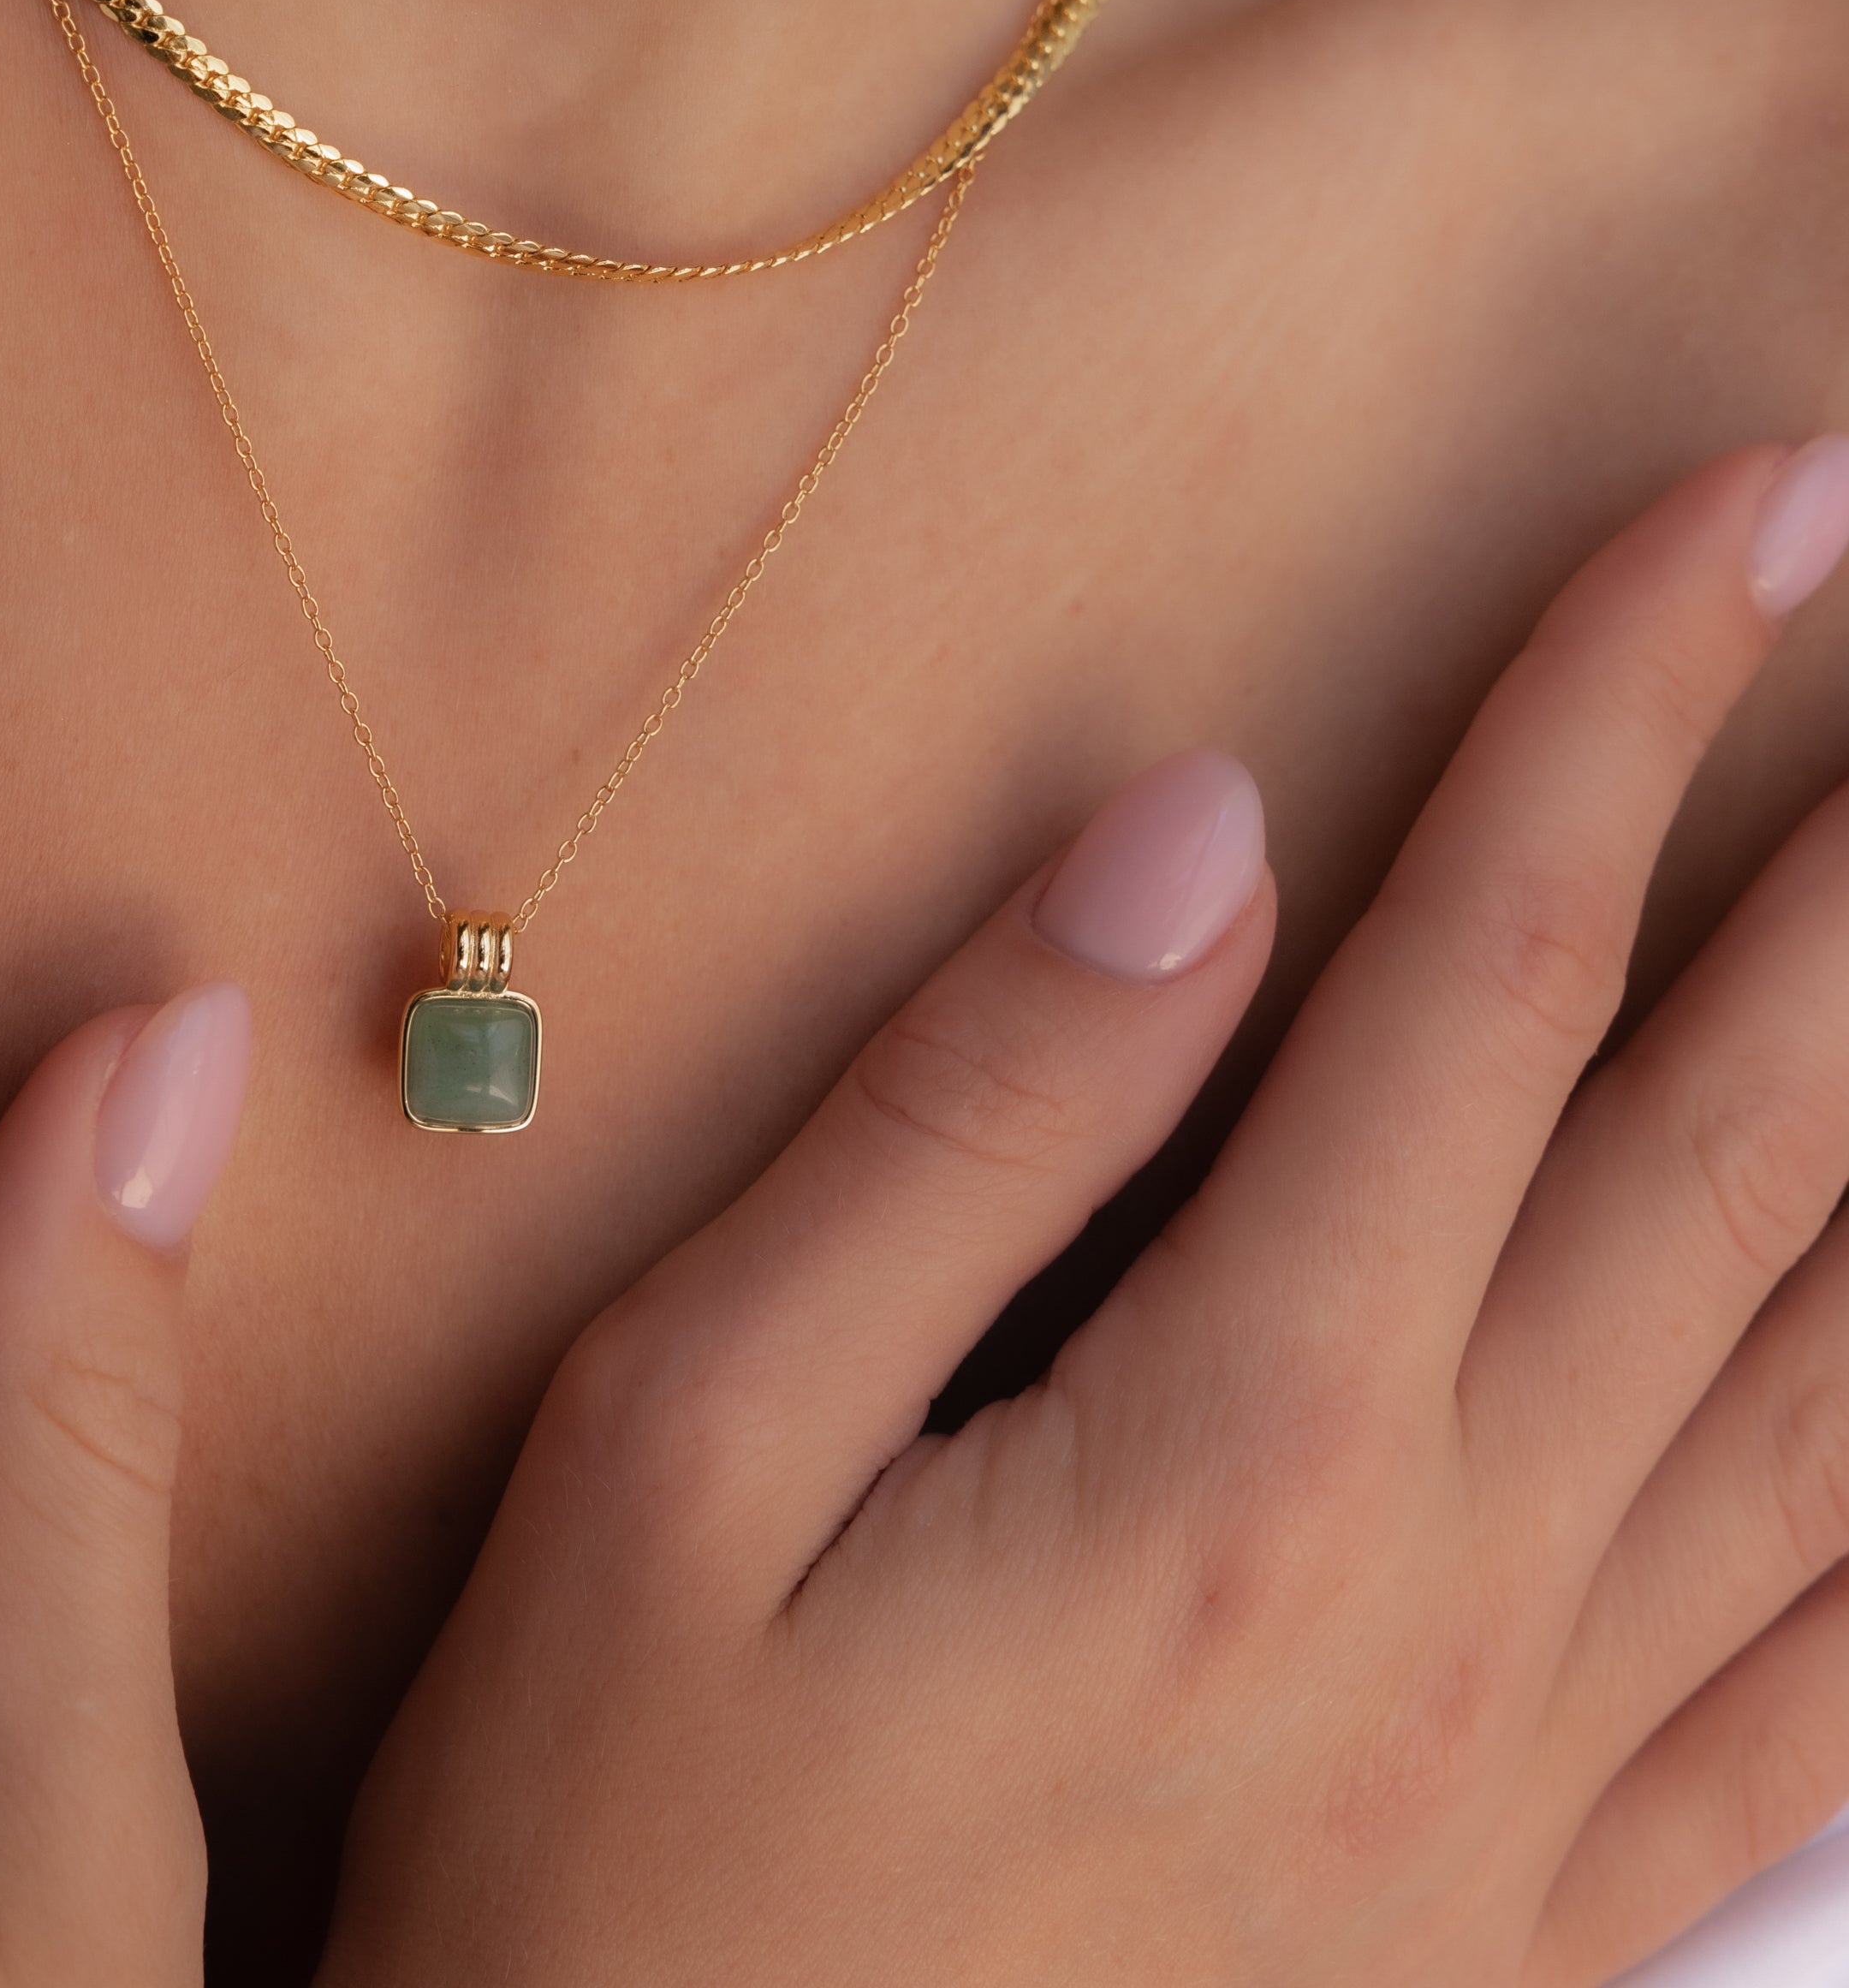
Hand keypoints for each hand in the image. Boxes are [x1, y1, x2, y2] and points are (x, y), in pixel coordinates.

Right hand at [323, 439, 1848, 1987]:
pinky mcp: (1532, 1927)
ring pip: (1844, 1392)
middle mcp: (1455, 1600)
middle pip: (1732, 1152)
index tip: (1746, 501)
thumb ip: (955, 1129)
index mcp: (1242, 1452)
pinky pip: (1829, 1682)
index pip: (1478, 979)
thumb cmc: (619, 1853)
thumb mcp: (680, 1453)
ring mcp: (1533, 1784)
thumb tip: (1184, 845)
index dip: (1619, 709)